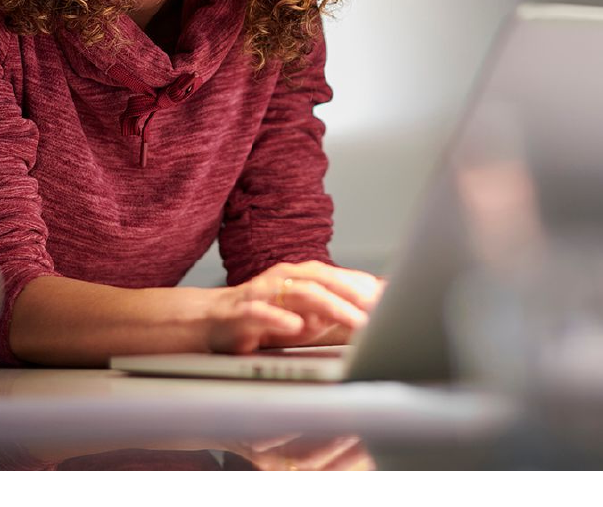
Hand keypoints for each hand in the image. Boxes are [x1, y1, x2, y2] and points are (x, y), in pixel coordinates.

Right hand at [205, 261, 382, 353]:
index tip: (392, 297)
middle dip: (355, 294)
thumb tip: (366, 314)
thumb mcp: (303, 319)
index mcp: (300, 277)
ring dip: (332, 306)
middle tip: (380, 310)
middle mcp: (284, 278)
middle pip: (325, 280)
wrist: (210, 322)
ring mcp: (262, 292)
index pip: (339, 277)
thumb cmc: (262, 320)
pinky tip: (297, 326)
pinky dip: (280, 318)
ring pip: (301, 292)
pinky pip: (261, 312)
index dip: (366, 286)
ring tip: (355, 320)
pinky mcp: (240, 312)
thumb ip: (331, 314)